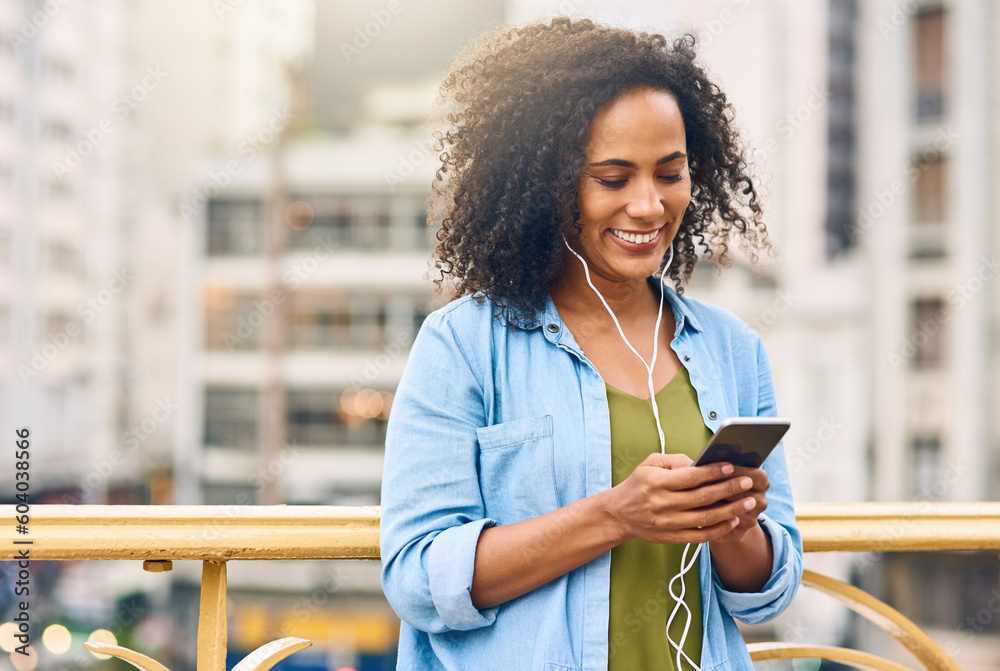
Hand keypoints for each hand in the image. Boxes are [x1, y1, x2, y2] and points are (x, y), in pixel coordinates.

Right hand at [608, 453, 757, 544]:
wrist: (619, 514)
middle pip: (702, 497)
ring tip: (749, 501)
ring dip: (731, 510)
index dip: (712, 472)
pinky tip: (734, 521)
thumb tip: (701, 462)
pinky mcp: (672, 537)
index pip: (690, 477)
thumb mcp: (649, 464)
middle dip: (729, 489)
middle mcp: (663, 504)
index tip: (731, 466)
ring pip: (705, 518)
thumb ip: (675, 461)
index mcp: (657, 483)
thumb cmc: (638, 485)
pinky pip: (701, 535)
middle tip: (748, 482)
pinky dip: (720, 530)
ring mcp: (668, 523)